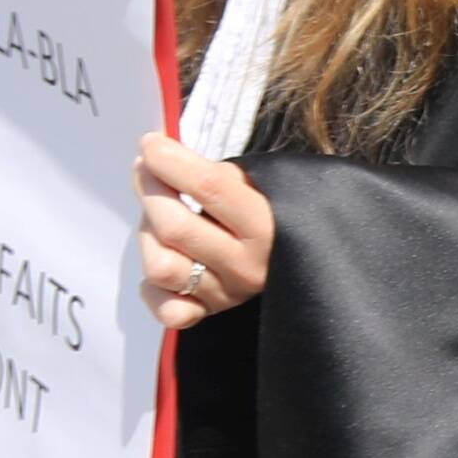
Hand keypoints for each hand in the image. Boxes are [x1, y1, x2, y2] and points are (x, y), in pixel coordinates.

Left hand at [139, 134, 274, 329]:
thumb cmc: (277, 211)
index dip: (172, 161)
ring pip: (161, 267)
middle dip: (150, 189)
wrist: (312, 262)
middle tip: (145, 169)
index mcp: (269, 227)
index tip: (150, 144)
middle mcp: (247, 266)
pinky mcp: (209, 313)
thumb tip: (157, 155)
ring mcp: (226, 295)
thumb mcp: (263, 183)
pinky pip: (165, 308)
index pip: (209, 188)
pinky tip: (164, 259)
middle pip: (175, 227)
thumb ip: (216, 175)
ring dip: (148, 235)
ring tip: (157, 216)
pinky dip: (153, 287)